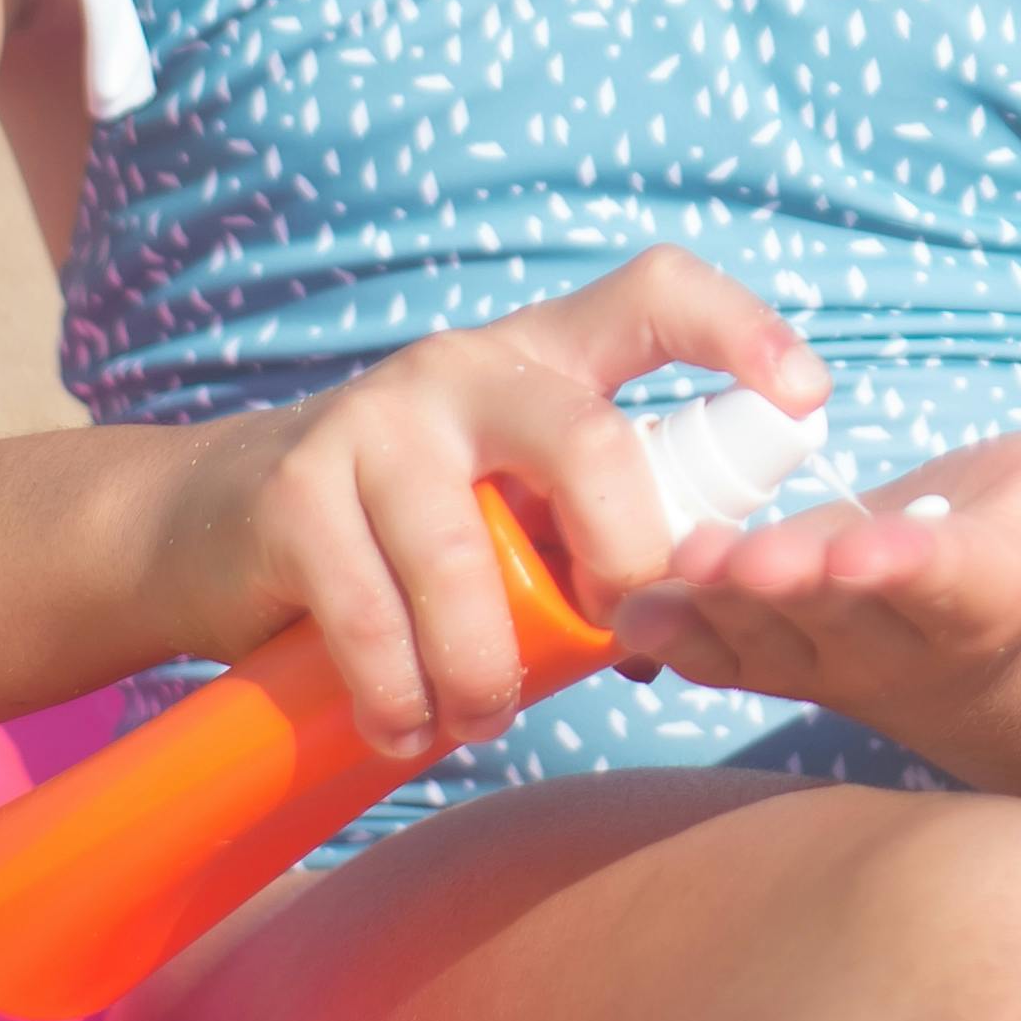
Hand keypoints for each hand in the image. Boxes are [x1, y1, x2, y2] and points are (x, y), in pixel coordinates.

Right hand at [192, 247, 827, 763]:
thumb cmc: (407, 531)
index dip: (740, 330)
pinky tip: (406, 724)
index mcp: (542, 360)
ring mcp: (374, 422)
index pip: (654, 296)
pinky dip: (404, 698)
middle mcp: (464, 370)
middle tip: (612, 632)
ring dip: (488, 672)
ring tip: (477, 716)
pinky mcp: (296, 494)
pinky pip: (376, 621)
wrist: (211, 526)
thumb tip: (692, 626)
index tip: (808, 395)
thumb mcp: (512, 517)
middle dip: (625, 557)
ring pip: (472, 565)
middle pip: (589, 444)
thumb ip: (597, 548)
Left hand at [599, 400, 1020, 750]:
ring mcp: (829, 660)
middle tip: (744, 561)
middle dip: (789, 590)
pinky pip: (718, 658)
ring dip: (714, 615)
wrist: (988, 643)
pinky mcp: (770, 659)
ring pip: (765, 640)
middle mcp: (900, 641)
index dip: (904, 567)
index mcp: (980, 589)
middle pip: (838, 615)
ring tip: (666, 576)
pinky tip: (626, 616)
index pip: (943, 580)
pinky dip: (672, 640)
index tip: (867, 551)